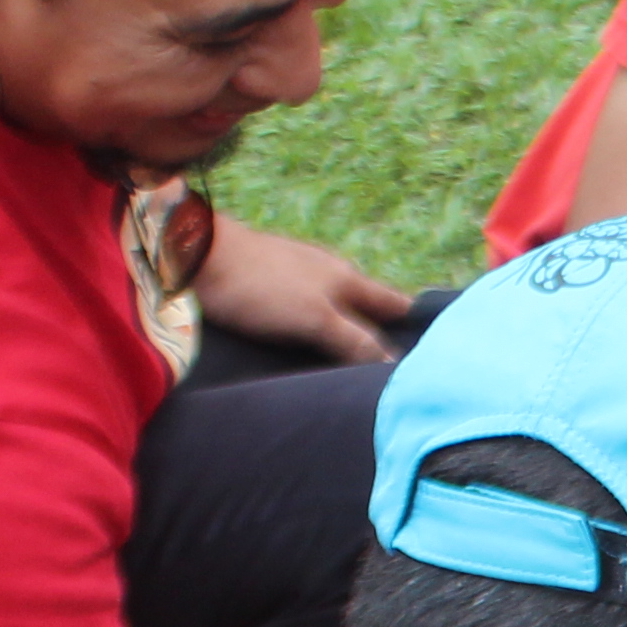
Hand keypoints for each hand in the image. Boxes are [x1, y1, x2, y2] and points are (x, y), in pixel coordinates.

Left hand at [194, 218, 411, 363]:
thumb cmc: (259, 285)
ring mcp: (298, 277)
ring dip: (345, 333)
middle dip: (381, 335)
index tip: (432, 353)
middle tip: (391, 371)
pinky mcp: (268, 284)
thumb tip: (394, 364)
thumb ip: (354, 339)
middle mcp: (328, 274)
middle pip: (367, 308)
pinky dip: (314, 329)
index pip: (396, 305)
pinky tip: (305, 348)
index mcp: (348, 278)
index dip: (416, 326)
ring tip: (350, 368)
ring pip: (335, 309)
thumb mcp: (314, 318)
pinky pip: (305, 310)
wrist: (194, 255)